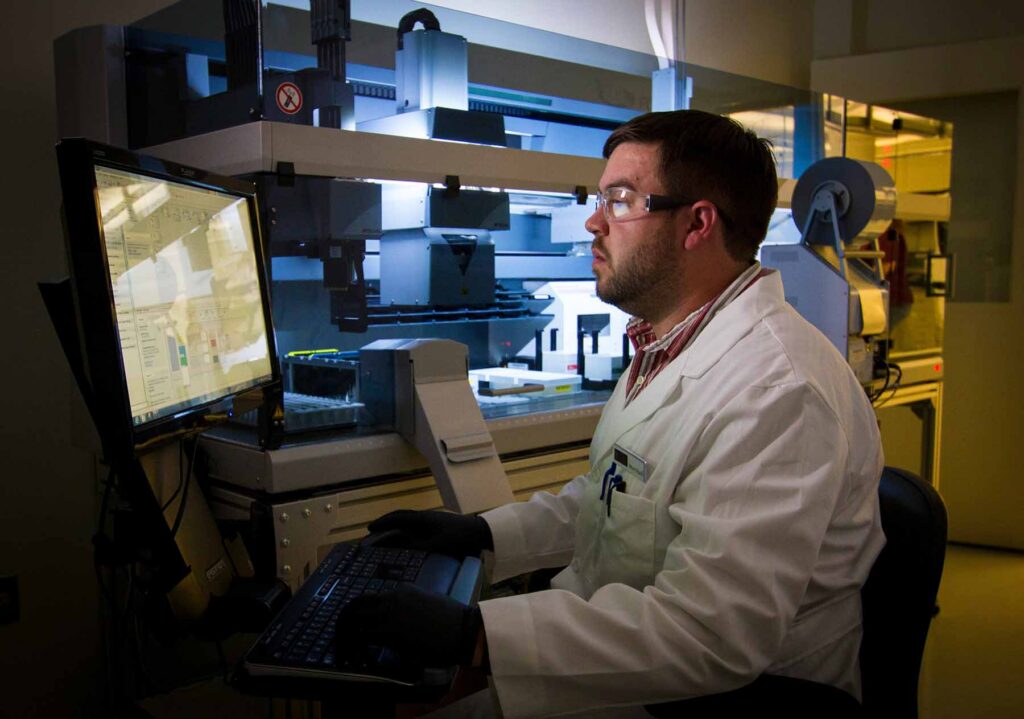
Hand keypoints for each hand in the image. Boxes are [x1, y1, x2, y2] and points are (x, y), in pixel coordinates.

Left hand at [335, 583, 482, 666]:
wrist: (464, 630)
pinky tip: (357, 660)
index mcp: (403, 590)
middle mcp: (393, 598)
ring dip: (346, 637)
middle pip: (355, 605)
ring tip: (345, 652)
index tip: (356, 629)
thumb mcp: (429, 605)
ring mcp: (391, 613)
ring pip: (355, 621)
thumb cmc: (452, 621)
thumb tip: (399, 621)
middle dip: (343, 623)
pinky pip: (364, 639)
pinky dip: (356, 649)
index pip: (369, 598)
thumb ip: (410, 608)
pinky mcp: (392, 633)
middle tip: (342, 640)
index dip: (359, 615)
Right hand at [366, 509, 492, 557]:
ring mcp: (433, 520)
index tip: (370, 528)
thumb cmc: (458, 539)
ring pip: (410, 520)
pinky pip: (417, 525)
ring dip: (397, 526)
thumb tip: (395, 546)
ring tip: (388, 535)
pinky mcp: (439, 525)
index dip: (383, 523)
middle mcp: (425, 516)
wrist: (480, 533)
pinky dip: (407, 530)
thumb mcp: (435, 546)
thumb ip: (415, 546)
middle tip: (375, 530)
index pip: (397, 518)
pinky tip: (408, 539)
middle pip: (402, 516)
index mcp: (422, 519)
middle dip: (387, 522)